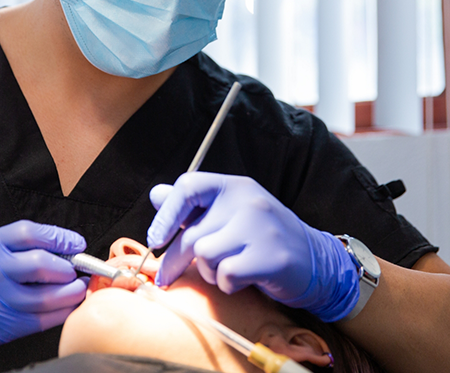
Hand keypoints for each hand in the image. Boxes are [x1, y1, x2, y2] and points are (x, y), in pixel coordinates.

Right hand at [0, 220, 87, 370]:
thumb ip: (16, 245)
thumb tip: (59, 247)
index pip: (29, 233)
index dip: (59, 236)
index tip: (76, 242)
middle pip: (40, 263)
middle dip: (68, 266)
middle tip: (78, 267)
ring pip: (45, 296)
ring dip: (70, 291)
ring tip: (79, 287)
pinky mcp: (1, 326)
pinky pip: (40, 320)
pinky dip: (61, 312)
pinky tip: (68, 306)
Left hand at [147, 172, 359, 321]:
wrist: (315, 260)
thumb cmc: (262, 237)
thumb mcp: (229, 213)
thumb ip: (193, 206)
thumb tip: (156, 195)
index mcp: (234, 186)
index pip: (188, 186)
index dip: (166, 214)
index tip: (155, 239)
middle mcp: (247, 200)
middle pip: (191, 232)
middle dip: (174, 260)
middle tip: (165, 277)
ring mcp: (260, 227)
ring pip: (205, 254)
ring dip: (208, 271)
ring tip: (224, 270)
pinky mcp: (270, 256)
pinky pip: (225, 275)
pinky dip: (227, 284)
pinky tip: (242, 279)